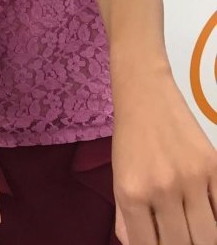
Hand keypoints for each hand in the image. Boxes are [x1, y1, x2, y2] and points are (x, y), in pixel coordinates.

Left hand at [112, 69, 216, 244]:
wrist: (145, 95)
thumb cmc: (129, 139)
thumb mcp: (118, 178)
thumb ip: (127, 218)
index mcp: (131, 193)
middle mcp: (161, 188)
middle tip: (178, 237)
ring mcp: (191, 178)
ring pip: (208, 237)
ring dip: (201, 239)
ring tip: (193, 231)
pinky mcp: (214, 166)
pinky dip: (216, 218)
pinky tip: (207, 216)